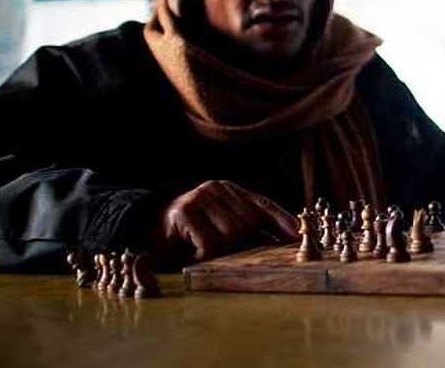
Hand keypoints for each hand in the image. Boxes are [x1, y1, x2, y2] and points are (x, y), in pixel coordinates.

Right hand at [150, 180, 297, 263]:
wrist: (148, 228)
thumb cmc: (190, 232)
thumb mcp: (220, 225)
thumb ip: (246, 228)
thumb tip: (278, 242)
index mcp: (231, 191)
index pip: (264, 204)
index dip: (282, 220)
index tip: (296, 235)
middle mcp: (218, 189)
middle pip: (249, 224)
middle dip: (244, 245)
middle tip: (228, 256)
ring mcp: (200, 198)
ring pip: (232, 234)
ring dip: (222, 252)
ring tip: (206, 254)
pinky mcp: (184, 212)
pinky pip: (210, 243)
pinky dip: (205, 256)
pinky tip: (193, 255)